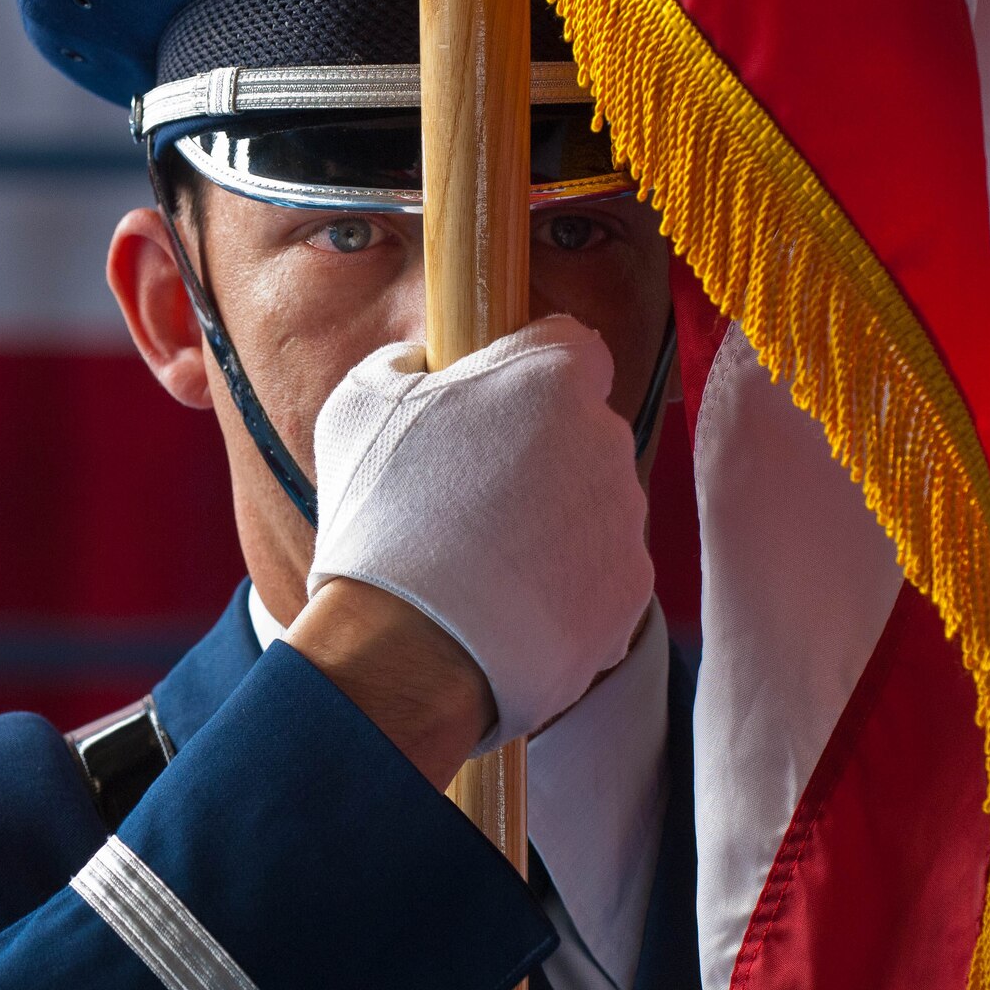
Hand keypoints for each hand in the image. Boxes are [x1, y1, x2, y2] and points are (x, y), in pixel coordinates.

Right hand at [304, 315, 654, 752]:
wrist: (409, 646)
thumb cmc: (380, 515)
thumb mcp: (359, 404)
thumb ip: (405, 363)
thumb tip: (419, 364)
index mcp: (551, 377)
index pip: (570, 344)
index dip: (529, 368)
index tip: (492, 402)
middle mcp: (607, 438)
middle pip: (583, 428)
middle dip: (541, 451)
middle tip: (474, 492)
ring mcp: (626, 520)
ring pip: (594, 502)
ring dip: (554, 519)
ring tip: (485, 559)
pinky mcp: (630, 591)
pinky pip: (600, 570)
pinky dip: (565, 583)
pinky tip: (510, 602)